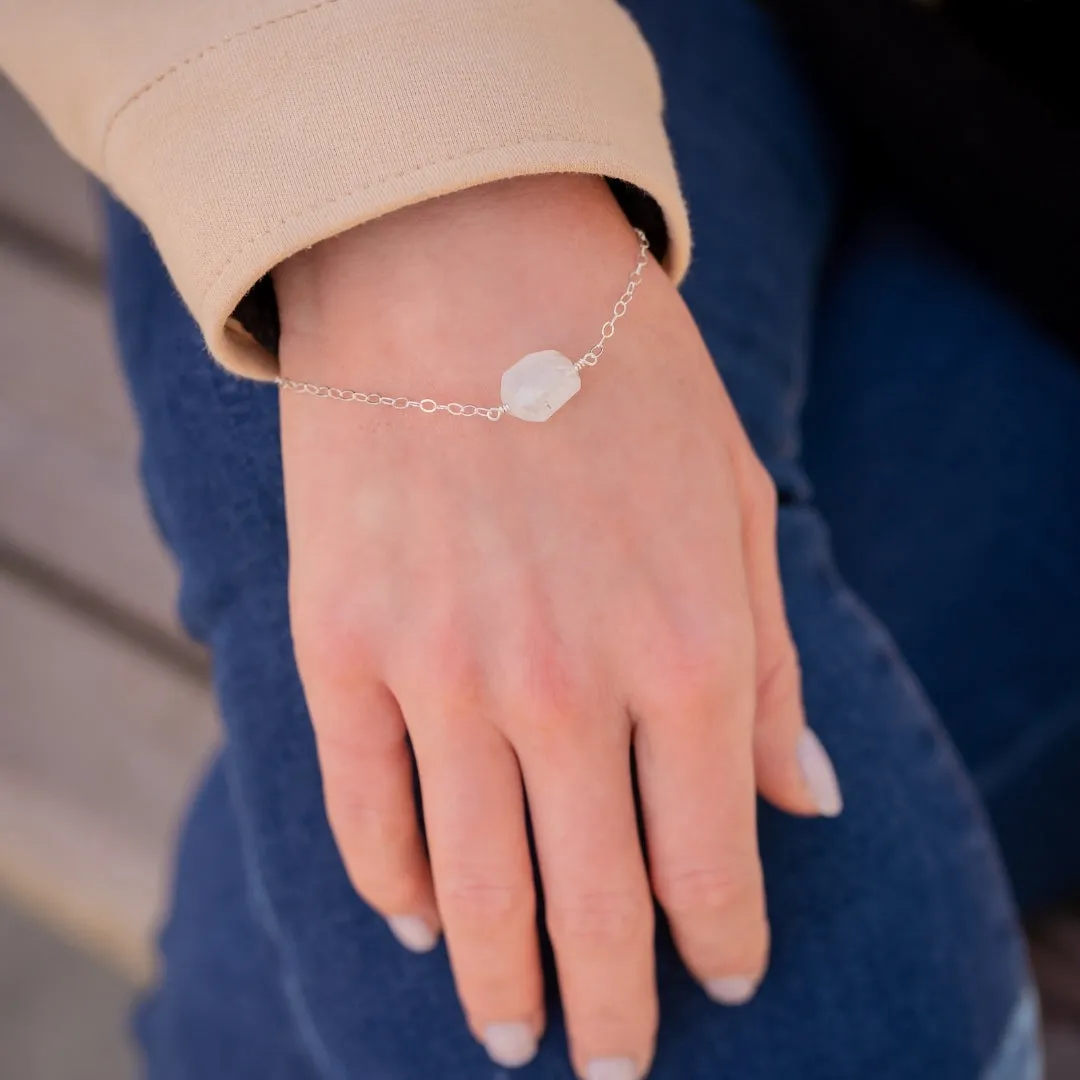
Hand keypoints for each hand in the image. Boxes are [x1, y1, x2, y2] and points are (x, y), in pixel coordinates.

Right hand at [274, 175, 840, 1077]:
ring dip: (502, 980)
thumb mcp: (738, 502)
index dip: (721, 943)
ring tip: (515, 1033)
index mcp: (685, 652)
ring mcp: (441, 673)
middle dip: (613, 1009)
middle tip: (611, 1066)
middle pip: (595, 909)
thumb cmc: (620, 375)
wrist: (462, 259)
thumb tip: (806, 803)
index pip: (712, 863)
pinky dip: (394, 884)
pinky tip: (420, 920)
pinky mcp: (341, 643)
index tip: (721, 981)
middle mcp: (566, 687)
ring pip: (474, 888)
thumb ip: (769, 665)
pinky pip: (366, 809)